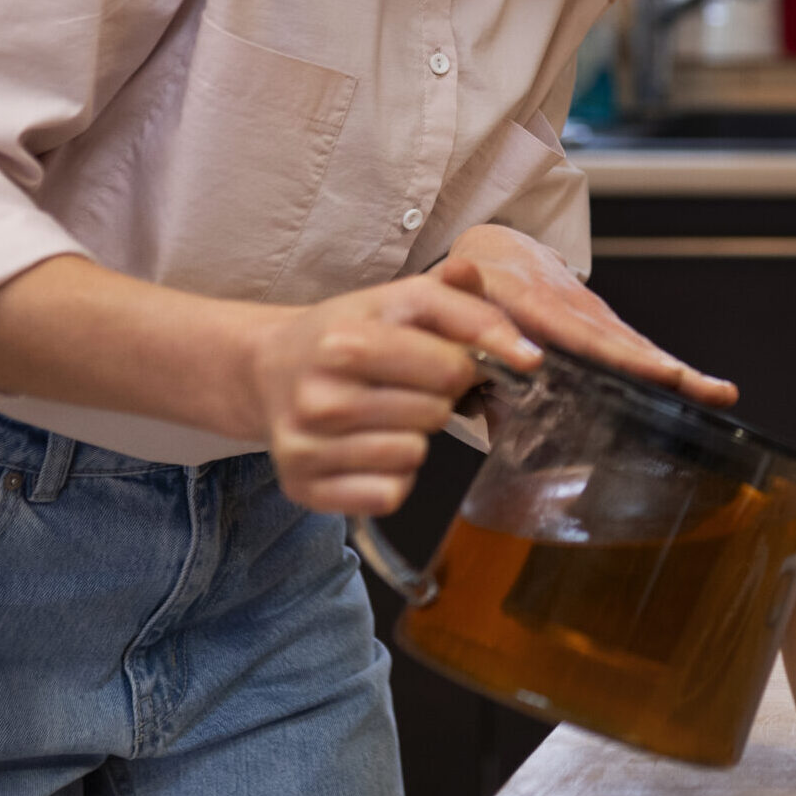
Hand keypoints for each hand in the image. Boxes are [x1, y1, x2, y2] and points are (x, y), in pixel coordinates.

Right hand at [246, 258, 540, 514]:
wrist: (268, 369)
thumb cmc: (350, 333)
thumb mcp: (399, 301)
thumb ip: (463, 303)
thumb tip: (526, 352)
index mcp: (345, 339)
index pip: (451, 367)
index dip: (468, 365)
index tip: (463, 361)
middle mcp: (319, 394)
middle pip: (435, 413)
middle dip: (438, 399)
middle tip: (410, 386)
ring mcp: (306, 444)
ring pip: (413, 455)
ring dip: (415, 438)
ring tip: (386, 415)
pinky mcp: (304, 486)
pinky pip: (388, 494)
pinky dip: (392, 477)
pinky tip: (370, 450)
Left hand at [445, 223, 735, 406]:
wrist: (497, 252)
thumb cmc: (469, 289)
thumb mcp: (454, 299)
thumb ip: (457, 312)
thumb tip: (462, 308)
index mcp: (531, 300)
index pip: (571, 329)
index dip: (601, 348)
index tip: (628, 367)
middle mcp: (573, 306)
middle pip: (617, 341)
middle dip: (655, 365)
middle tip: (694, 386)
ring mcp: (595, 318)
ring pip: (637, 347)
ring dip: (680, 372)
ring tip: (722, 394)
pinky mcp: (606, 329)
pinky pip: (639, 352)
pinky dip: (674, 372)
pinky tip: (711, 393)